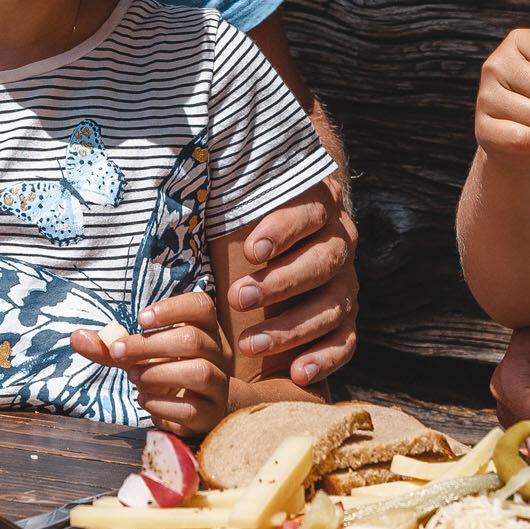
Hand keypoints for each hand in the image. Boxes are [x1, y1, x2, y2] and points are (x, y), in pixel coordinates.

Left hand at [77, 291, 232, 438]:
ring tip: (132, 377)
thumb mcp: (141, 356)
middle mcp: (219, 354)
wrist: (202, 410)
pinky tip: (144, 399)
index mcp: (204, 330)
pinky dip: (161, 404)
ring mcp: (219, 385)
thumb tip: (76, 337)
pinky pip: (190, 409)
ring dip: (156, 373)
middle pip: (192, 340)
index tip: (140, 318)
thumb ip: (113, 347)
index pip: (201, 306)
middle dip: (149, 345)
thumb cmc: (169, 373)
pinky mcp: (211, 415)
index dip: (173, 308)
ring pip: (198, 372)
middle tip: (118, 352)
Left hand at [227, 189, 357, 386]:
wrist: (298, 236)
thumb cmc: (257, 219)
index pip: (309, 213)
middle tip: (238, 298)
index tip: (252, 249)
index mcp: (319, 207)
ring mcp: (347, 284)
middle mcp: (339, 244)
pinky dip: (324, 358)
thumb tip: (181, 156)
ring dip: (292, 328)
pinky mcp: (348, 318)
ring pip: (332, 306)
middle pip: (322, 262)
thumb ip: (227, 192)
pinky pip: (346, 341)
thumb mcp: (247, 200)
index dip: (283, 230)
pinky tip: (297, 372)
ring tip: (251, 345)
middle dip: (281, 282)